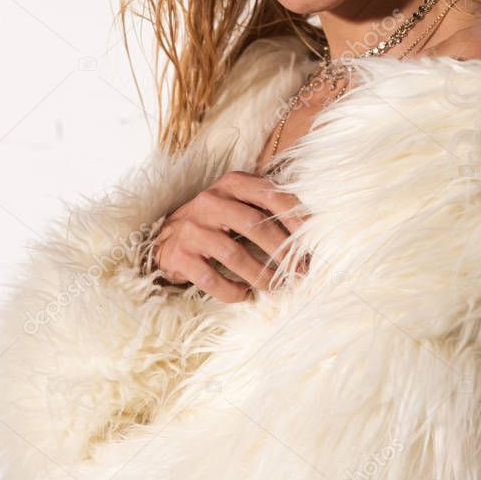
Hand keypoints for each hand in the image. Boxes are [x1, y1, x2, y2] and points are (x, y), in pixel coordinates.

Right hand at [151, 170, 308, 302]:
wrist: (168, 239)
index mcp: (231, 184)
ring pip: (234, 255)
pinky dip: (233, 291)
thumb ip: (268, 207)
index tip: (312, 241)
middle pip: (254, 226)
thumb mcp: (239, 202)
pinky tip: (245, 295)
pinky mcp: (180, 256)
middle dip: (282, 252)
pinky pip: (212, 279)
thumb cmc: (217, 221)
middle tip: (299, 272)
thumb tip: (312, 230)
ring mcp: (192, 229)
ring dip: (261, 276)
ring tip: (276, 287)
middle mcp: (210, 201)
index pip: (269, 195)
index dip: (294, 218)